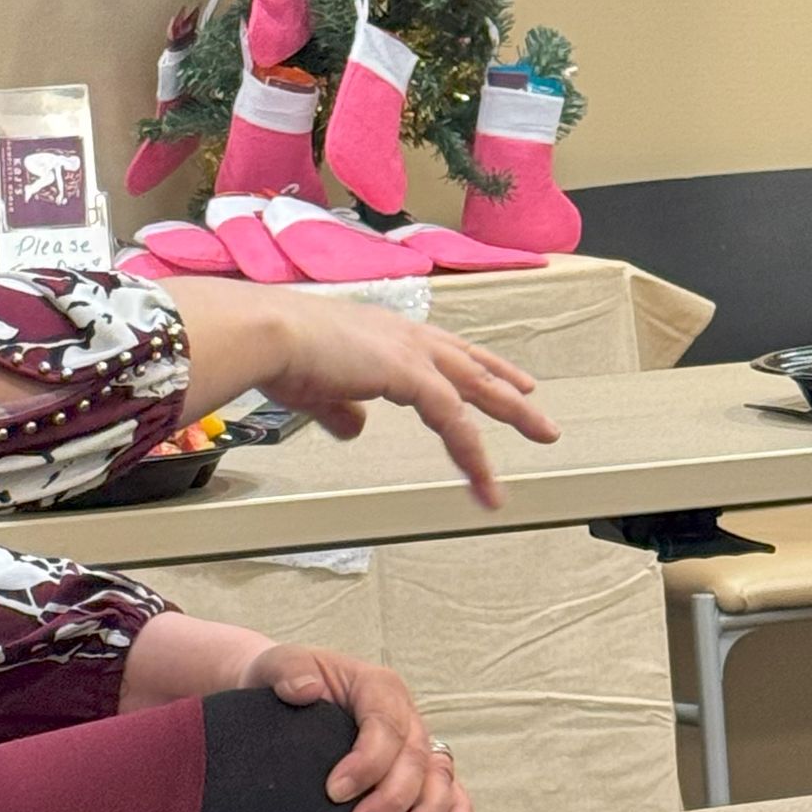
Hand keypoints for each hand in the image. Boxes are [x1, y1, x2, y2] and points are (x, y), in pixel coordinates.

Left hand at [246, 642, 471, 811]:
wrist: (285, 694)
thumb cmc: (288, 681)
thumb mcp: (278, 663)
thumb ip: (288, 670)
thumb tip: (305, 689)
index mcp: (378, 686)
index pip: (385, 726)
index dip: (367, 762)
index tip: (335, 791)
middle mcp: (404, 715)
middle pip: (415, 758)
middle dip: (391, 799)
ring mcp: (415, 743)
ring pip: (439, 777)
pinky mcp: (418, 769)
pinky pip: (449, 790)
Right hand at [255, 295, 556, 507]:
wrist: (268, 335)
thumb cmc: (279, 354)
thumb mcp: (316, 388)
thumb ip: (340, 409)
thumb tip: (355, 428)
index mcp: (385, 334)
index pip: (443, 350)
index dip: (475, 365)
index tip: (504, 379)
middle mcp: (406, 337)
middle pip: (471, 363)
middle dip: (507, 386)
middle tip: (537, 404)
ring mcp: (412, 353)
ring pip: (476, 387)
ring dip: (512, 413)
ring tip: (544, 436)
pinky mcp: (411, 375)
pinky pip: (454, 420)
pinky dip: (471, 452)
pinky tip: (482, 478)